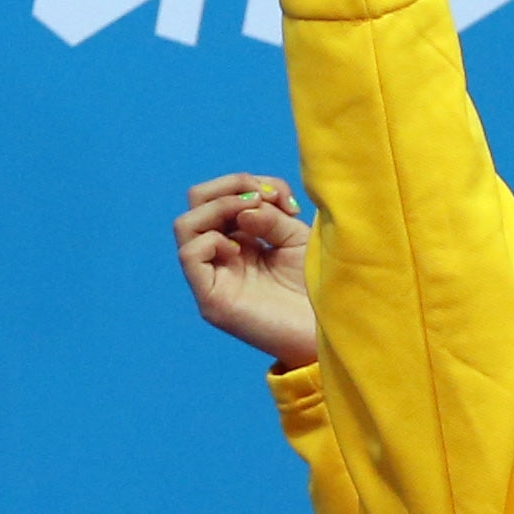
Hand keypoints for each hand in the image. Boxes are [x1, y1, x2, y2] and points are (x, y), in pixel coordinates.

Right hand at [176, 173, 317, 367]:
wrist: (328, 330)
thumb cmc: (317, 287)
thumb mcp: (296, 238)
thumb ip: (270, 215)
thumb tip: (244, 206)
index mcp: (241, 238)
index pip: (222, 195)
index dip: (247, 183)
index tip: (284, 197)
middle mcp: (222, 255)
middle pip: (197, 202)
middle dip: (230, 187)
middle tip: (266, 197)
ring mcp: (213, 276)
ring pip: (185, 224)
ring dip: (220, 207)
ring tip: (252, 214)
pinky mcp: (211, 299)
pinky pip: (189, 255)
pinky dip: (212, 240)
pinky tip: (241, 248)